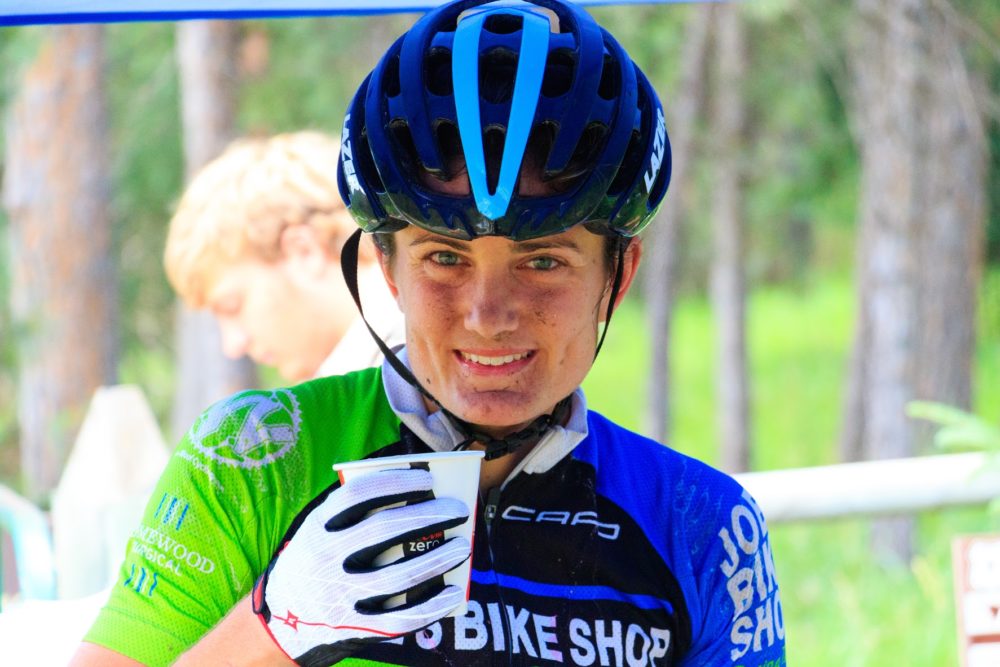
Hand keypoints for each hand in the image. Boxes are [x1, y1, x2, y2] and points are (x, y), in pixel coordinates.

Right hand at [253, 467, 470, 666]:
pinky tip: (452, 592)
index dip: (396, 482)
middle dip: (428, 515)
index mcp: (317, 528)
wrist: (279, 621)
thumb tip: (412, 491)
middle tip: (458, 510)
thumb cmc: (313, 563)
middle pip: (384, 530)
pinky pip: (401, 618)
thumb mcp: (316, 531)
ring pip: (399, 574)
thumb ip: (350, 514)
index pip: (358, 494)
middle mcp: (327, 559)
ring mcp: (341, 595)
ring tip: (463, 546)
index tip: (427, 478)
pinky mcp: (356, 627)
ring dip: (438, 558)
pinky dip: (432, 606)